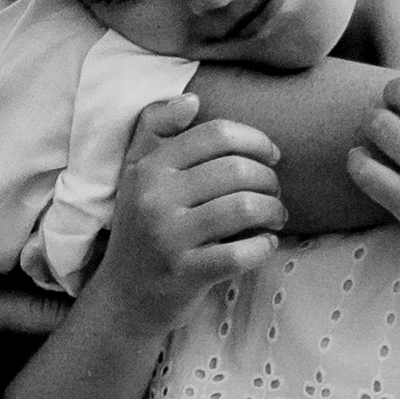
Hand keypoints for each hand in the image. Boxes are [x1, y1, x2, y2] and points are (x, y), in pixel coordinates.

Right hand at [96, 94, 285, 331]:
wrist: (123, 297)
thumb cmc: (140, 228)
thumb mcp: (136, 172)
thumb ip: (156, 128)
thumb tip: (193, 100)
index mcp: (150, 167)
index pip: (216, 135)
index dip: (254, 139)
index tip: (271, 155)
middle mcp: (156, 197)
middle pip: (236, 169)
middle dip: (269, 178)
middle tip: (275, 191)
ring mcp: (170, 238)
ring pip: (243, 207)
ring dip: (272, 209)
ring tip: (276, 215)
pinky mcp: (185, 274)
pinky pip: (240, 253)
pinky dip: (264, 246)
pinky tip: (267, 243)